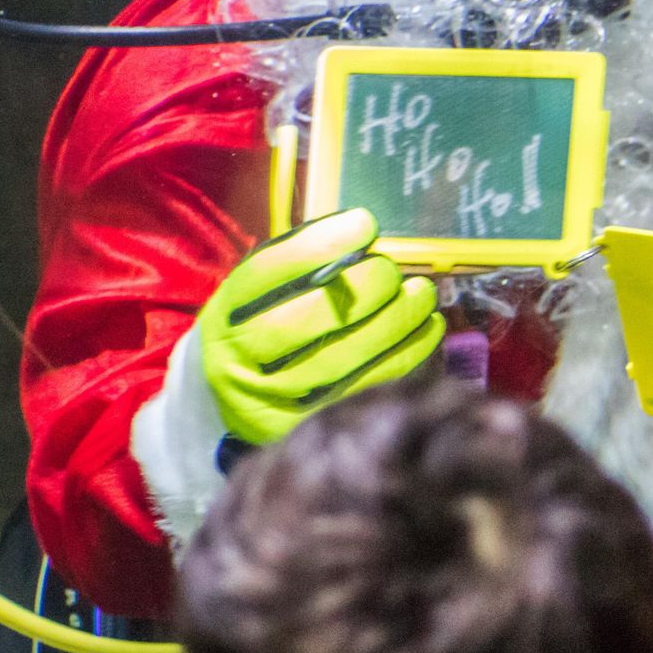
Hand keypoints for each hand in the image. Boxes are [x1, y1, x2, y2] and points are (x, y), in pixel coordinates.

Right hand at [197, 208, 443, 445]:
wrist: (225, 405)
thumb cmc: (255, 331)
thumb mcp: (256, 296)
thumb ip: (298, 267)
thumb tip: (363, 237)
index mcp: (225, 315)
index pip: (270, 272)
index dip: (322, 243)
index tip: (364, 225)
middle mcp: (242, 360)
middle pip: (311, 318)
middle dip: (365, 285)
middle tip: (392, 271)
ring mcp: (274, 400)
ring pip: (346, 356)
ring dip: (396, 320)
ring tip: (422, 295)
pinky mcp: (308, 427)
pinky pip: (368, 386)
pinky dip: (406, 354)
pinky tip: (427, 329)